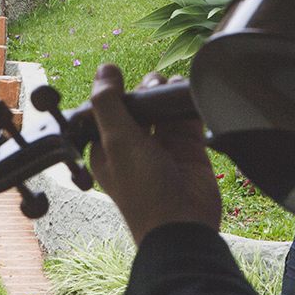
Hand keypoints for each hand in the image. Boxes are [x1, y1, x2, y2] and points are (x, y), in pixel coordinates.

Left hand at [88, 64, 220, 243]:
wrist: (183, 225)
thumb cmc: (143, 190)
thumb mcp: (117, 142)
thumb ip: (108, 103)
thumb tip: (105, 68)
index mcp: (107, 147)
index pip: (108, 107)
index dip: (116, 91)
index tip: (124, 82)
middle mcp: (134, 145)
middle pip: (139, 103)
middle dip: (146, 90)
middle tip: (153, 91)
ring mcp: (163, 146)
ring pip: (164, 106)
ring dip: (167, 94)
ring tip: (173, 89)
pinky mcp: (189, 147)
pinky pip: (188, 116)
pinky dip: (189, 103)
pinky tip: (190, 94)